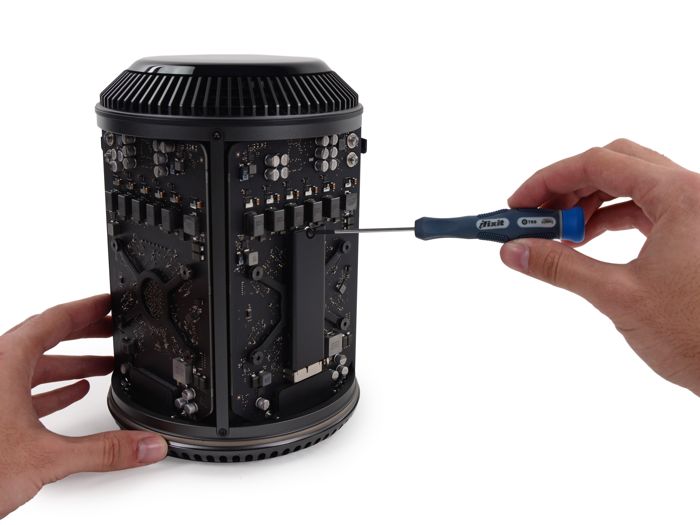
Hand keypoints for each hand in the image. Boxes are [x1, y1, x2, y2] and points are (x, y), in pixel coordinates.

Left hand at [0, 294, 167, 517]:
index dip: (86, 308)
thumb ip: (103, 451)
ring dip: (71, 361)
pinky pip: (25, 388)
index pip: (53, 320)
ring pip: (34, 364)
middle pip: (45, 337)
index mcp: (4, 364)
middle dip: (85, 332)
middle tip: (114, 327)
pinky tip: (74, 393)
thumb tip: (145, 444)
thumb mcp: (45, 458)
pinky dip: (53, 387)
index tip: (109, 301)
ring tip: (103, 363)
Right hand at [500, 139, 699, 395]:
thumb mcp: (617, 295)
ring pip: (628, 185)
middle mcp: (692, 193)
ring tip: (556, 235)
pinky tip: (583, 241)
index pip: (599, 163)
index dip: (550, 179)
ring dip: (587, 204)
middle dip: (568, 187)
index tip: (520, 203)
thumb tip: (514, 251)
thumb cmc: (697, 334)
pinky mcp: (692, 232)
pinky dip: (609, 219)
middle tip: (534, 216)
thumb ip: (559, 267)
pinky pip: (642, 208)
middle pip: (615, 165)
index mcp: (681, 196)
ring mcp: (695, 211)